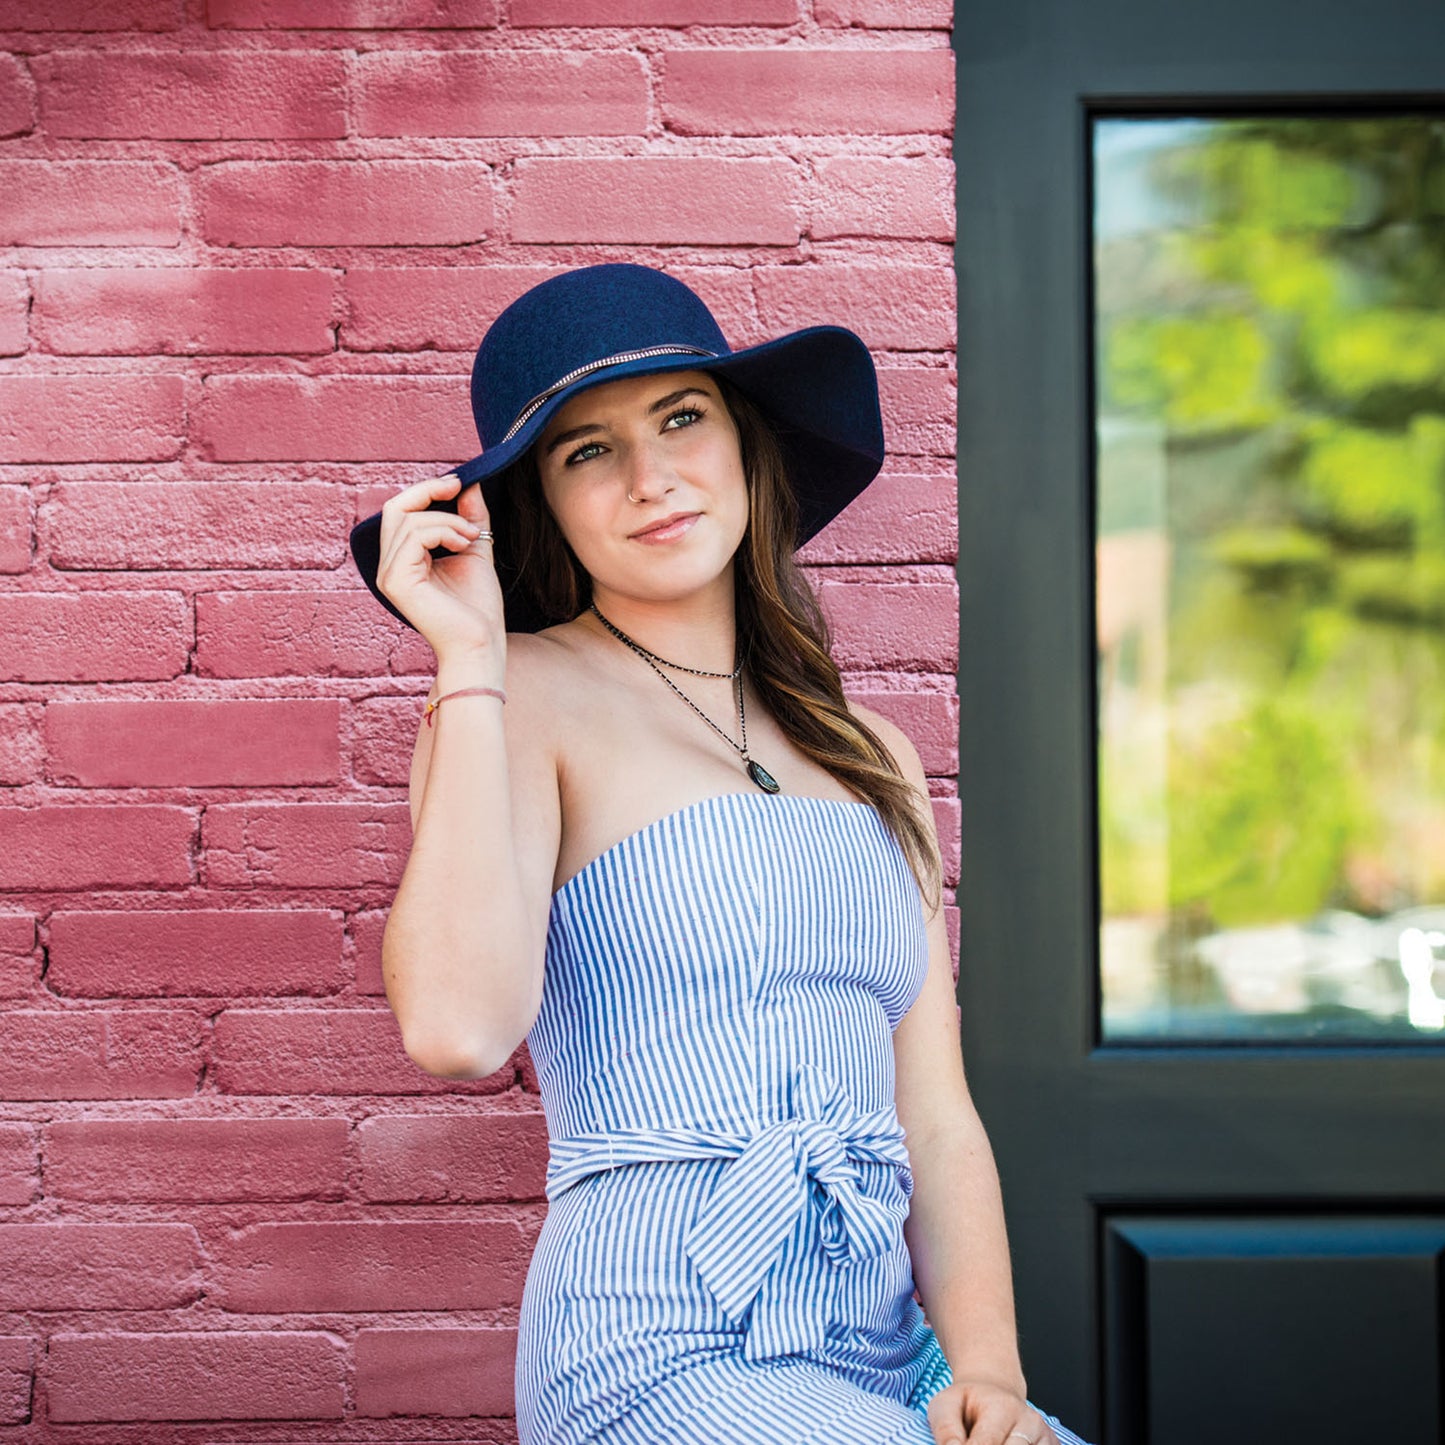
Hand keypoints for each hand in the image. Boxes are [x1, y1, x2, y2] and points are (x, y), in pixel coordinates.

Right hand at [375, 472, 507, 662]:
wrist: (481, 644)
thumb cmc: (478, 607)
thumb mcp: (475, 549)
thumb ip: (469, 518)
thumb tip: (470, 484)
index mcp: (402, 559)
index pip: (402, 511)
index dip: (427, 490)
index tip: (459, 482)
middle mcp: (389, 566)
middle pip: (395, 508)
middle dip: (429, 491)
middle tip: (459, 488)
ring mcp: (388, 574)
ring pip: (408, 521)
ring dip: (448, 520)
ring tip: (472, 536)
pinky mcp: (396, 581)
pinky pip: (413, 537)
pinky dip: (443, 531)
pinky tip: (464, 545)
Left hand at [925, 1379, 1057, 1444]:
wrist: (995, 1393)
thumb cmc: (968, 1402)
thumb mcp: (946, 1405)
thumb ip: (946, 1431)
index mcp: (1003, 1408)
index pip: (989, 1444)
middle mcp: (1030, 1422)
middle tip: (974, 1442)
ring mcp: (1045, 1437)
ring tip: (986, 1439)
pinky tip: (1004, 1443)